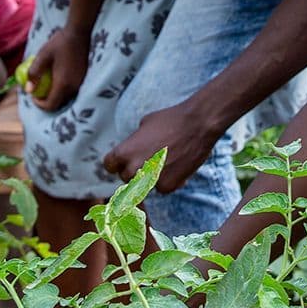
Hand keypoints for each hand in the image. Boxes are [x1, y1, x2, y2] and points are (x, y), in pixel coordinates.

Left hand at [24, 24, 90, 110]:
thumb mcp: (43, 55)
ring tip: (46, 83)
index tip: (33, 96)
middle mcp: (73, 86)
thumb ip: (34, 73)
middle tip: (38, 90)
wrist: (79, 33)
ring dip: (55, 95)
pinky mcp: (83, 77)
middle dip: (47, 101)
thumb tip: (28, 89)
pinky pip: (71, 90)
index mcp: (63, 83)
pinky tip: (57, 76)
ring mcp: (80, 82)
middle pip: (59, 103)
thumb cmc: (60, 43)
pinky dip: (62, 89)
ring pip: (65, 97)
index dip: (40, 105)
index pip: (51, 105)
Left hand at [103, 104, 219, 192]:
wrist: (197, 125)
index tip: (124, 161)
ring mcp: (149, 180)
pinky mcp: (167, 187)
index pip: (109, 166)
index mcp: (124, 152)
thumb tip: (134, 149)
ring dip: (151, 177)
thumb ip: (134, 142)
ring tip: (167, 159)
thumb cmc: (171, 120)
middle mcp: (133, 169)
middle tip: (150, 158)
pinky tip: (178, 165)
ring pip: (144, 185)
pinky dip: (169, 180)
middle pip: (126, 177)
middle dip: (135, 170)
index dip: (117, 162)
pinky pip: (162, 187)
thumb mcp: (143, 125)